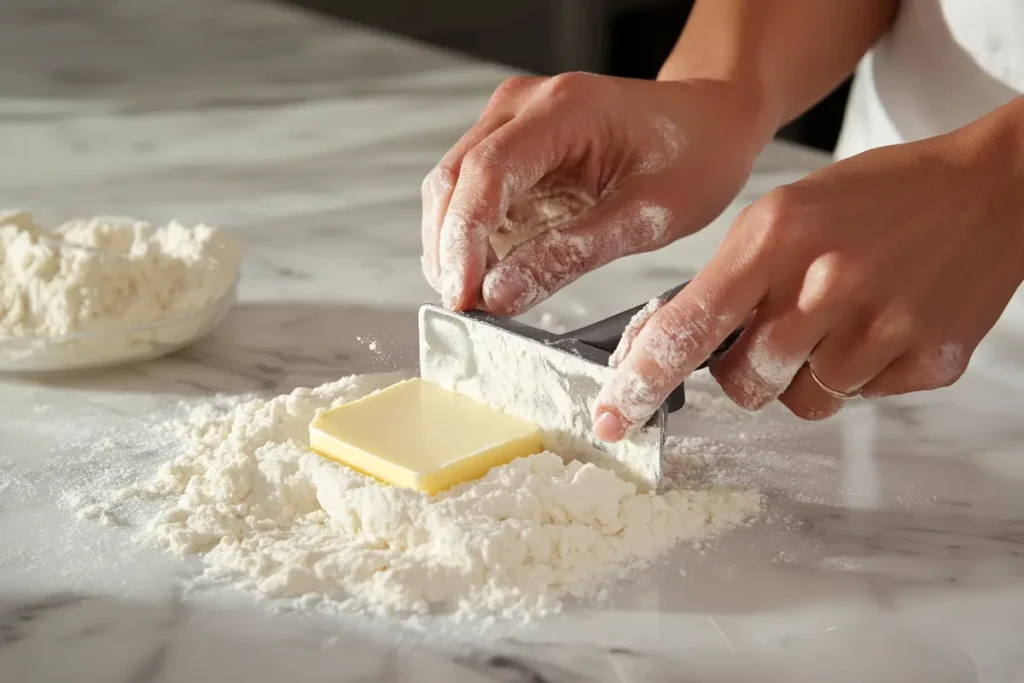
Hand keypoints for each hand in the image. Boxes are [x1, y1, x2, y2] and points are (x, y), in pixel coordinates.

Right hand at [421, 72, 771, 312]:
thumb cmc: (692, 156)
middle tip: (466, 310)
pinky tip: (490, 273)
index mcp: (563, 110)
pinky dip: (473, 239)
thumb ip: (568, 256)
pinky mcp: (510, 144)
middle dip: (448, 251)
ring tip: (477, 298)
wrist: (708, 121)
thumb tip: (499, 295)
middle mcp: (524, 105)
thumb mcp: (645, 218)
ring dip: (454, 248)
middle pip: (453, 180)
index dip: (463, 240)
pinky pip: (472, 195)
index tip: (463, 296)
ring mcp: (511, 121)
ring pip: (451, 189)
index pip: (486, 173)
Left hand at [594, 98, 1023, 439]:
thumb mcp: (782, 214)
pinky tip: (879, 324)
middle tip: (780, 327)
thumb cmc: (878, 196)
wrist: (990, 190)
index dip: (641, 380)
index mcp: (774, 239)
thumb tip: (667, 341)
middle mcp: (823, 285)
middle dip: (748, 369)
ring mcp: (880, 327)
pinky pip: (857, 400)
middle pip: (744, 383)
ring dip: (806, 373)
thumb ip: (727, 278)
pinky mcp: (926, 361)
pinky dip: (856, 373)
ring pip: (800, 402)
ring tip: (840, 319)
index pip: (686, 327)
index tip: (612, 417)